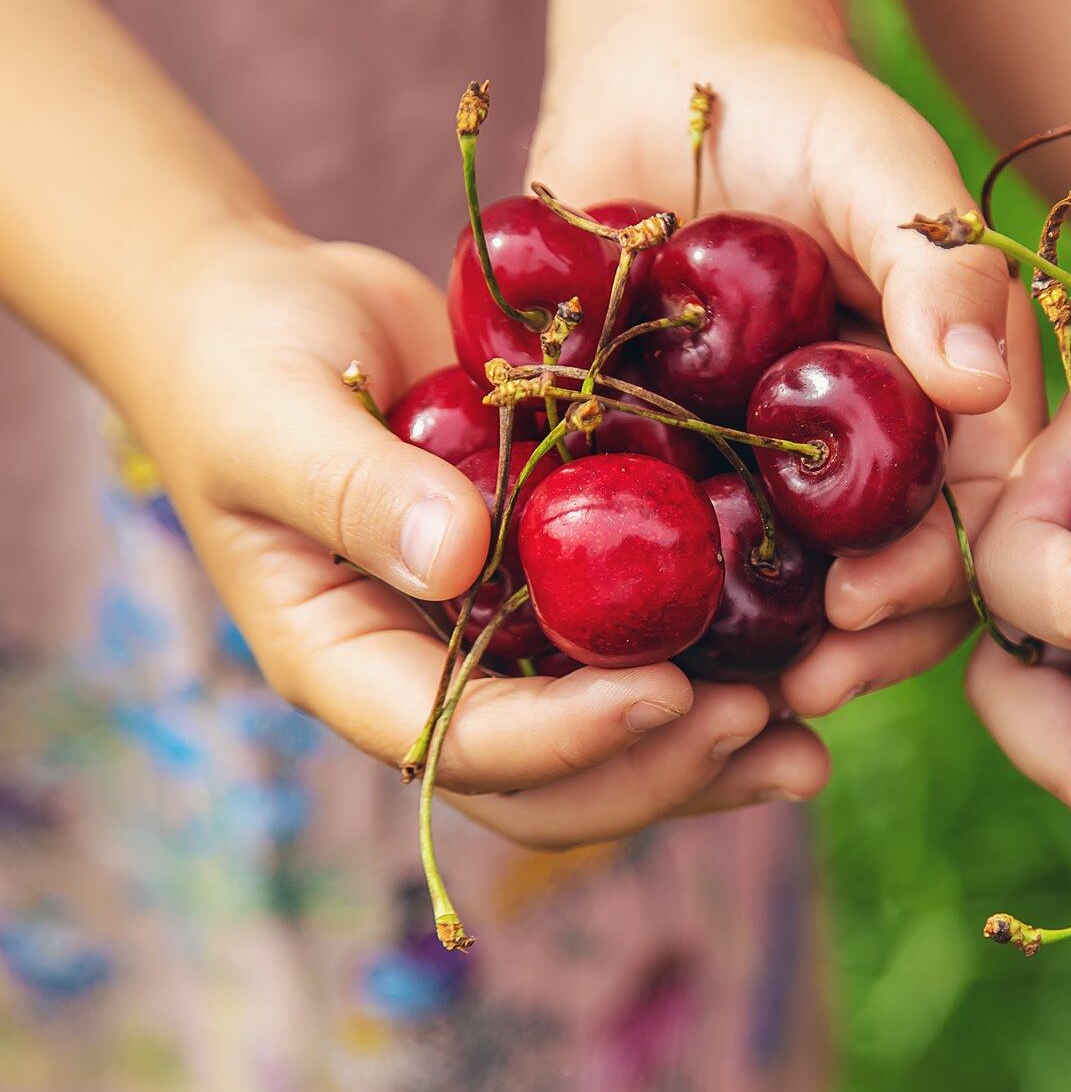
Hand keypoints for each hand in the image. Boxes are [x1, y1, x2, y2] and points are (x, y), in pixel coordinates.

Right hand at [142, 228, 813, 849]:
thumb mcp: (275, 411)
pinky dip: (716, 665)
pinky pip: (633, 653)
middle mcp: (431, 672)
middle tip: (763, 725)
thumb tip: (460, 562)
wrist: (274, 312)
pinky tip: (808, 657)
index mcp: (346, 660)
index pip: (455, 743)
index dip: (563, 737)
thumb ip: (355, 486)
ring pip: (605, 741)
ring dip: (705, 752)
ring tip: (807, 742)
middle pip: (548, 780)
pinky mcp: (553, 587)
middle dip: (656, 766)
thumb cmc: (242, 357)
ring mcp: (496, 639)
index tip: (664, 690)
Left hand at [530, 22, 1044, 718]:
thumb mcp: (879, 162)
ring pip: (789, 601)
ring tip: (707, 697)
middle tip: (794, 683)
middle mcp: (873, 463)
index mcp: (950, 407)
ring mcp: (777, 479)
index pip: (970, 523)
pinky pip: (680, 564)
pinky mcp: (682, 477)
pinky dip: (660, 612)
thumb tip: (979, 379)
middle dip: (856, 651)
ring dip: (760, 659)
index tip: (857, 606)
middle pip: (893, 589)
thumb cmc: (796, 108)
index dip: (928, 582)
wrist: (658, 82)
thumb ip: (938, 258)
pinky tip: (618, 649)